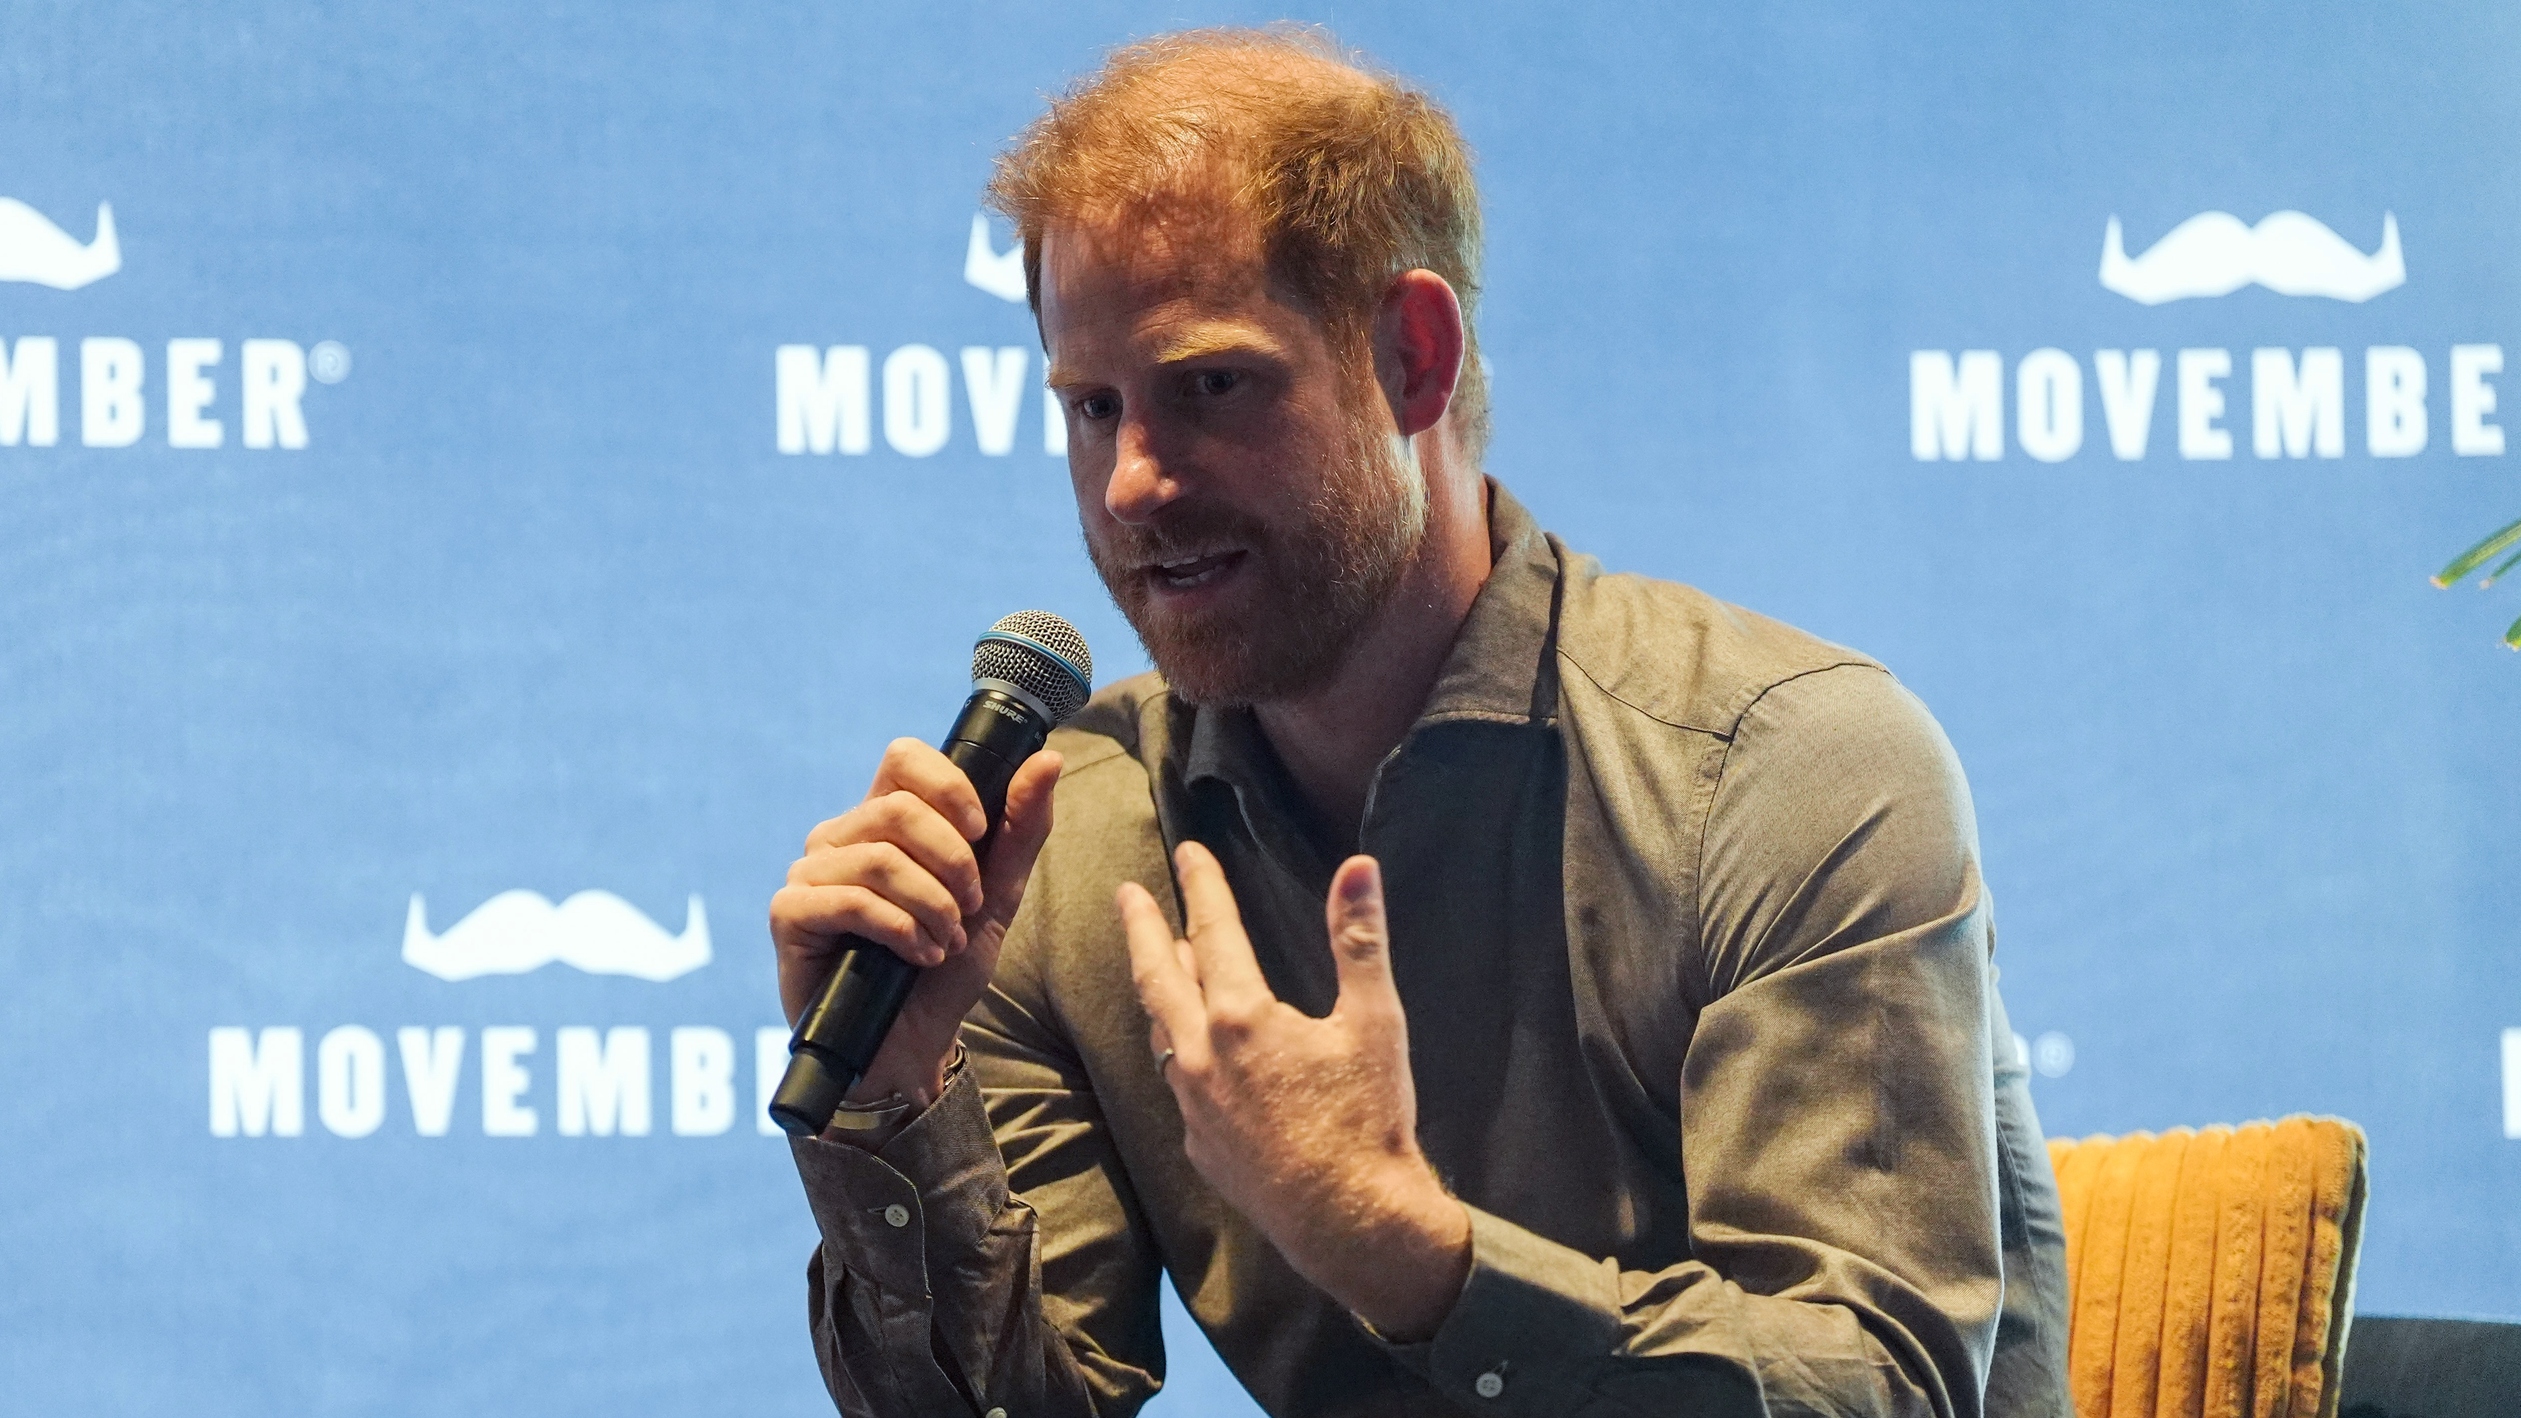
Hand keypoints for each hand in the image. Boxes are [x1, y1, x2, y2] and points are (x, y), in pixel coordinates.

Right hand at [770, 737, 1061, 1127]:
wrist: (915, 1044)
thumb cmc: (947, 966)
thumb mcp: (998, 895)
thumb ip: (1021, 828)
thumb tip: (1048, 759)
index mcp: (883, 819)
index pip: (905, 757)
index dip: (951, 788)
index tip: (981, 834)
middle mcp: (841, 836)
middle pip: (901, 809)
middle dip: (954, 865)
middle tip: (968, 910)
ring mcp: (810, 874)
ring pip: (880, 857)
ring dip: (932, 906)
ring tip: (944, 942)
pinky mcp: (790, 914)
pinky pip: (849, 900)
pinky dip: (899, 930)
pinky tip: (916, 956)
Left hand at [1119, 842, 1470, 1340]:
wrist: (1351, 1222)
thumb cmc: (1367, 1120)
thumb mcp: (1374, 1022)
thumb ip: (1359, 940)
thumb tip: (1357, 868)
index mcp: (1241, 1017)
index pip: (1213, 931)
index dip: (1202, 886)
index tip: (1188, 852)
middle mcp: (1201, 1056)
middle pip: (1158, 976)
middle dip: (1142, 928)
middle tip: (1127, 895)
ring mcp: (1195, 1105)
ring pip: (1162, 1030)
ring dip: (1159, 990)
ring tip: (1160, 964)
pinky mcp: (1201, 1146)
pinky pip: (1179, 1083)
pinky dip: (1181, 1049)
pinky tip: (1195, 1052)